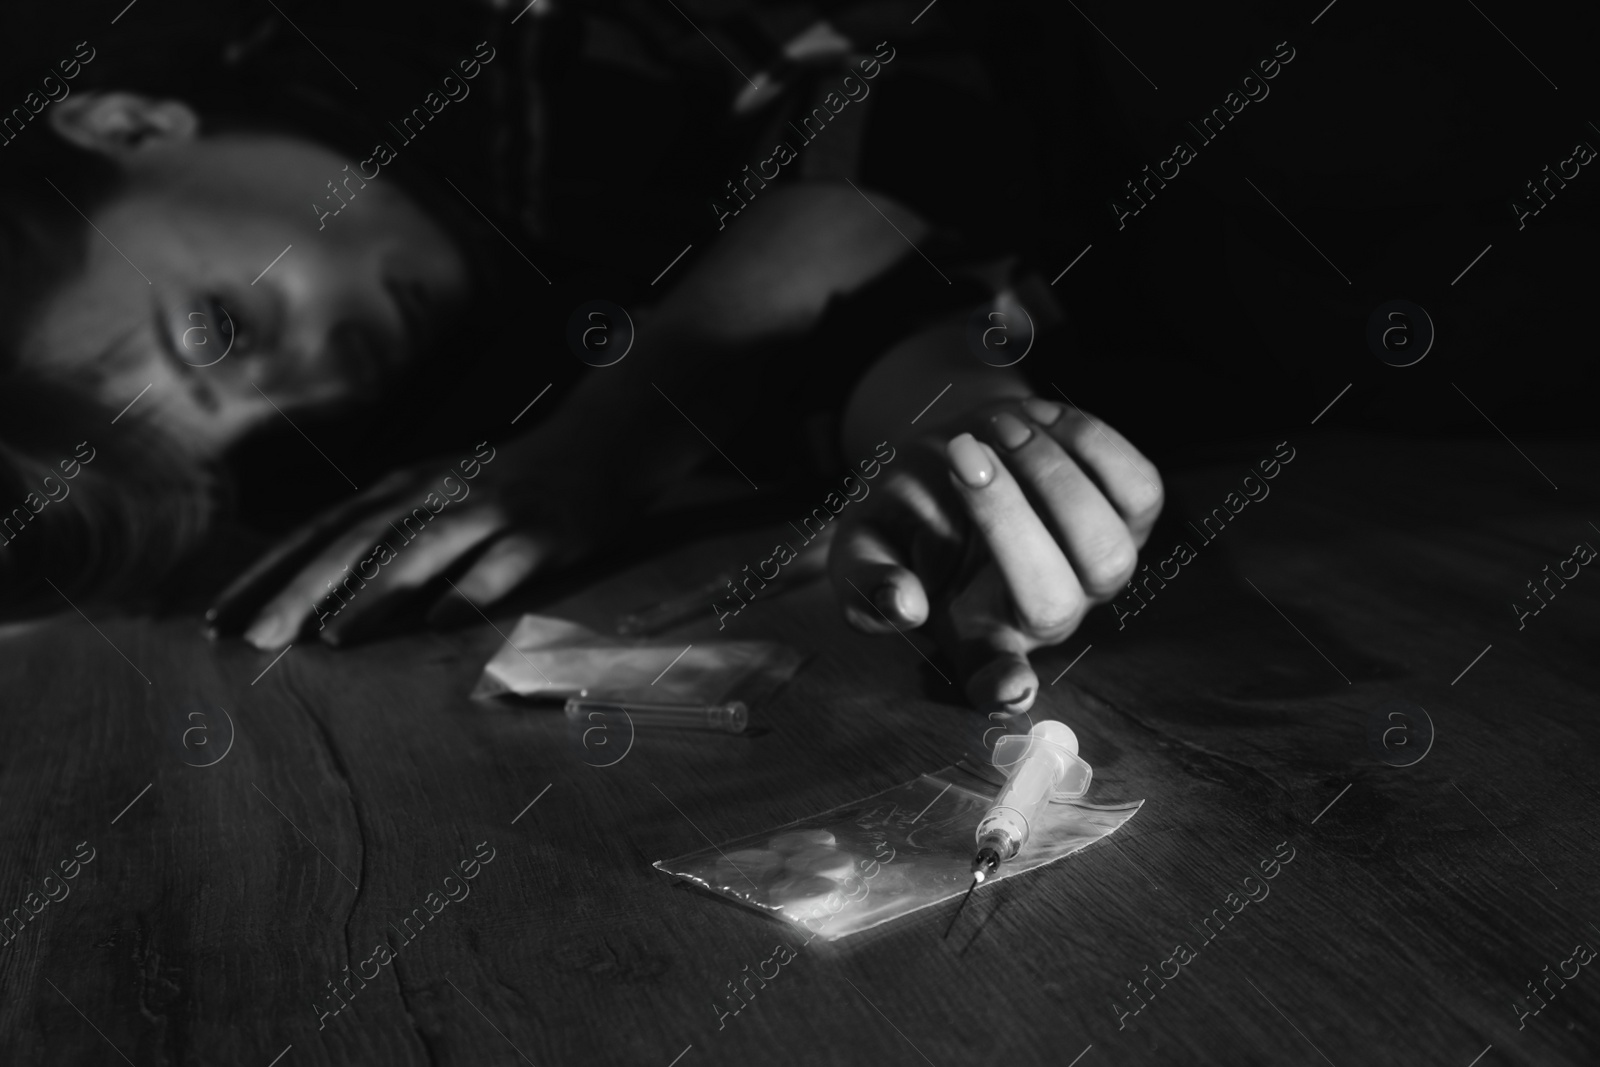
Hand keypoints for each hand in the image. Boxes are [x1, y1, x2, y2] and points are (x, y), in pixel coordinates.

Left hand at [205, 430, 619, 648]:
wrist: (609, 440)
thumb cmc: (515, 482)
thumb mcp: (445, 495)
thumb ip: (392, 537)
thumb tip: (323, 598)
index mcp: (405, 486)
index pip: (321, 530)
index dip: (268, 573)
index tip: (217, 618)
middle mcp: (439, 492)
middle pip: (358, 541)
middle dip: (302, 588)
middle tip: (256, 638)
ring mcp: (492, 509)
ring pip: (422, 551)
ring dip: (374, 594)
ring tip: (333, 638)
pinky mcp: (543, 533)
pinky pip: (500, 568)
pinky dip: (467, 594)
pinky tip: (437, 627)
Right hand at [828, 398, 1161, 711]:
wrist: (956, 449)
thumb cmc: (905, 511)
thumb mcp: (862, 541)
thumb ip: (865, 578)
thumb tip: (901, 603)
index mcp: (976, 634)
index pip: (992, 680)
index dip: (1003, 687)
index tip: (1009, 684)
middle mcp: (1044, 615)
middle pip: (1053, 605)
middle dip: (1008, 524)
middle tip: (961, 457)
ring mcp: (1095, 572)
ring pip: (1107, 551)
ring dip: (1053, 479)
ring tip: (997, 429)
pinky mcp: (1132, 518)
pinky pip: (1138, 490)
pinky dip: (1091, 446)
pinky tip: (1041, 423)